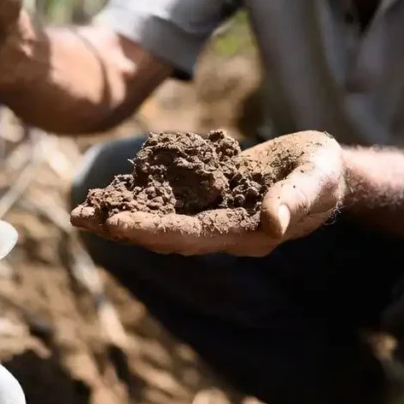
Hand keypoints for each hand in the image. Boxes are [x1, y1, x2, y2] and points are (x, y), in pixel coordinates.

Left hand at [70, 131, 346, 256]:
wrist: (324, 168)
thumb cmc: (324, 171)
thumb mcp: (316, 178)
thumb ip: (294, 199)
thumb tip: (272, 223)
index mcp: (249, 232)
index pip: (194, 236)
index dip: (154, 230)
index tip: (118, 223)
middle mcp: (226, 231)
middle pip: (166, 236)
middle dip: (123, 228)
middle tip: (79, 219)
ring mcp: (215, 217)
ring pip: (161, 222)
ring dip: (121, 217)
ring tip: (81, 211)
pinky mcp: (209, 198)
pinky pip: (168, 202)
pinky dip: (138, 198)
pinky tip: (109, 191)